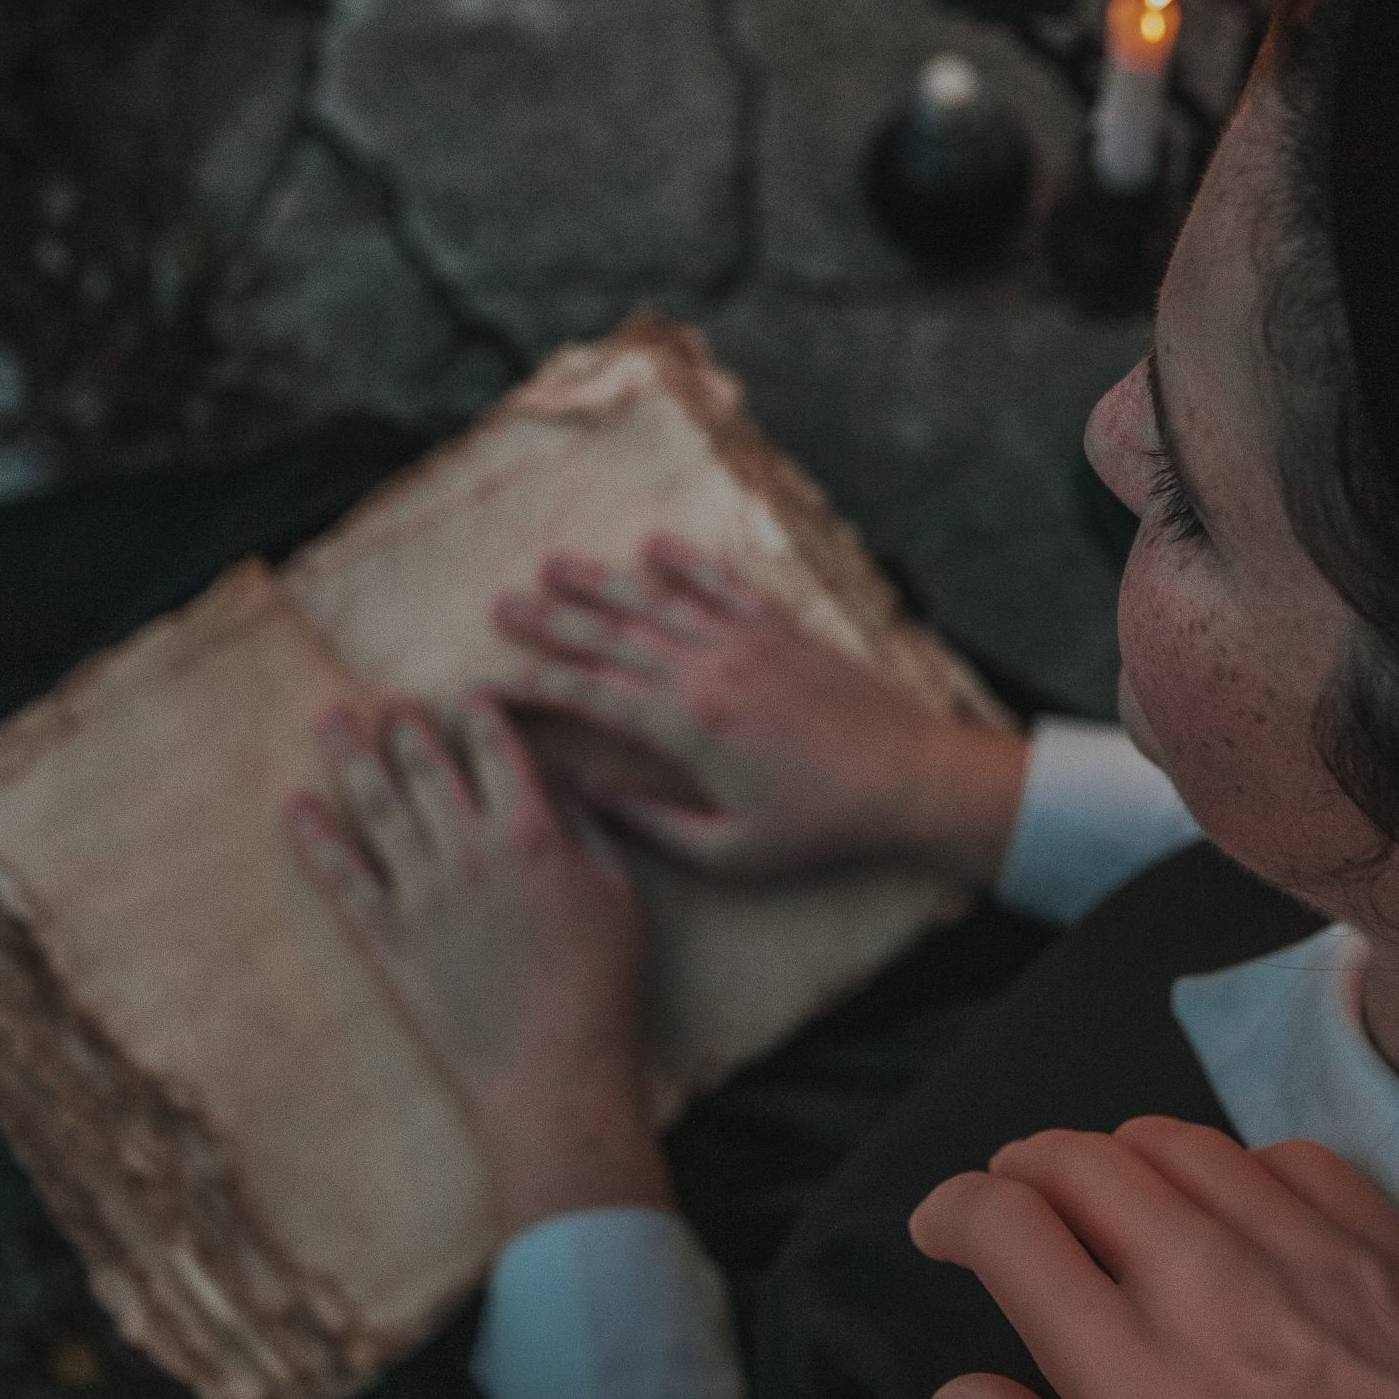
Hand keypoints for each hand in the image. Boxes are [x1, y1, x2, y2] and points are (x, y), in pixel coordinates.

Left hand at [283, 692, 670, 1231]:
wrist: (552, 1067)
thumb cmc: (599, 982)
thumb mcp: (616, 892)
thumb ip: (586, 829)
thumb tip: (559, 784)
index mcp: (530, 831)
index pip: (495, 747)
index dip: (478, 711)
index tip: (466, 693)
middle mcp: (468, 848)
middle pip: (424, 764)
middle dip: (404, 723)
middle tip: (389, 699)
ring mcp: (421, 891)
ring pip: (375, 805)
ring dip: (349, 755)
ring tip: (331, 720)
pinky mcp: (388, 935)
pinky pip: (341, 875)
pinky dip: (314, 839)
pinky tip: (295, 807)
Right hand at [490, 535, 1028, 885]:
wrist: (908, 779)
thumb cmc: (820, 826)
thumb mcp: (730, 850)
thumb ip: (655, 825)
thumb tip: (594, 803)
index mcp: (686, 726)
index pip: (589, 693)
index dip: (533, 684)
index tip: (490, 682)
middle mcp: (707, 669)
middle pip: (610, 635)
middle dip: (549, 620)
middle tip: (500, 605)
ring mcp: (745, 642)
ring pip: (656, 602)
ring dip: (600, 582)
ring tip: (553, 565)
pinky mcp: (782, 630)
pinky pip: (721, 586)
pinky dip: (684, 565)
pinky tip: (652, 547)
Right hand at [910, 1118, 1398, 1398]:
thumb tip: (959, 1389)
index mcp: (1142, 1377)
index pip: (1013, 1226)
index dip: (954, 1210)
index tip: (941, 1233)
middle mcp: (1222, 1290)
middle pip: (1088, 1161)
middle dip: (1022, 1167)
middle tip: (1011, 1207)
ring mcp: (1318, 1261)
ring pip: (1185, 1144)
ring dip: (1118, 1156)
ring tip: (1106, 1202)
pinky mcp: (1397, 1258)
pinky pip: (1294, 1158)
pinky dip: (1237, 1168)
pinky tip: (1234, 1217)